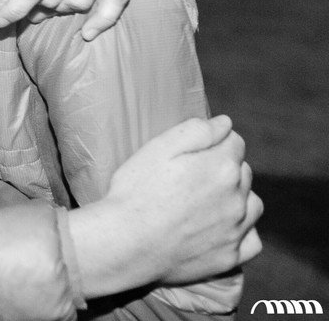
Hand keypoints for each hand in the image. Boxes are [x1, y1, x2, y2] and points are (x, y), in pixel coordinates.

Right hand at [70, 117, 261, 296]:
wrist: (126, 243)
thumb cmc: (136, 192)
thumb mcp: (158, 149)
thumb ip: (196, 130)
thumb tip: (225, 122)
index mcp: (222, 166)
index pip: (235, 141)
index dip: (214, 141)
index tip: (193, 150)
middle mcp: (237, 197)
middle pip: (243, 172)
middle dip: (224, 168)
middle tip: (191, 175)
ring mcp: (236, 229)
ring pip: (252, 204)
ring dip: (238, 198)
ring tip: (207, 201)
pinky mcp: (230, 257)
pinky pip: (252, 241)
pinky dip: (243, 232)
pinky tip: (223, 228)